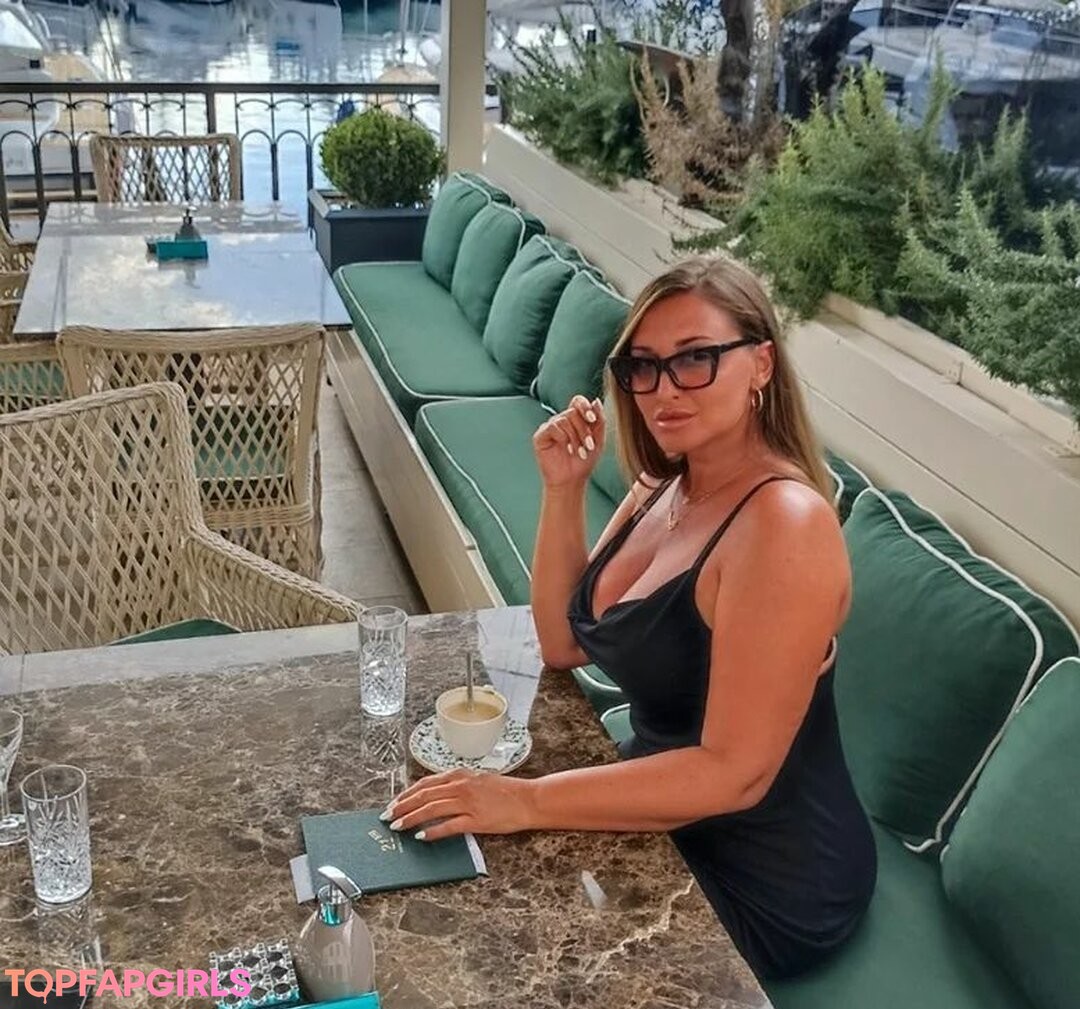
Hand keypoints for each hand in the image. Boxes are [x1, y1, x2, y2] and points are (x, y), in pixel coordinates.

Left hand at [382, 769, 536, 841]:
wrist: (529, 799)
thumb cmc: (506, 792)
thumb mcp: (479, 780)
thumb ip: (459, 784)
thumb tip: (438, 794)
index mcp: (460, 775)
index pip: (426, 783)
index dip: (407, 794)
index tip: (394, 803)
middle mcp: (461, 786)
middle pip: (424, 795)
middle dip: (402, 806)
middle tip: (387, 817)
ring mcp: (468, 802)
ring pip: (432, 809)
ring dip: (412, 818)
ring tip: (398, 827)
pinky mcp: (476, 820)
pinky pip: (449, 825)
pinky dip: (433, 831)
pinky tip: (421, 836)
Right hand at [532, 394, 604, 488]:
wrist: (572, 481)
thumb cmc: (584, 462)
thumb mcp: (598, 440)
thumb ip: (599, 421)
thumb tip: (596, 401)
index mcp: (575, 420)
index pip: (577, 401)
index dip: (584, 406)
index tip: (592, 419)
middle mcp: (561, 421)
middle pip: (573, 412)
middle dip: (584, 430)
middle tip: (589, 446)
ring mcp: (550, 428)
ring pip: (564, 420)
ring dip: (575, 437)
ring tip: (579, 452)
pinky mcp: (540, 436)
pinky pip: (552, 427)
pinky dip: (563, 438)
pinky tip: (567, 450)